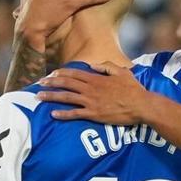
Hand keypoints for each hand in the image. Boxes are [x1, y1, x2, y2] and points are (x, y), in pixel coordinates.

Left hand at [37, 62, 153, 124]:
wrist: (141, 105)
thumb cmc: (133, 89)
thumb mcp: (122, 72)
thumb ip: (106, 66)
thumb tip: (92, 66)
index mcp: (96, 78)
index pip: (74, 74)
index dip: (60, 73)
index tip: (51, 74)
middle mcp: (90, 89)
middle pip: (66, 84)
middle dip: (51, 83)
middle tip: (39, 83)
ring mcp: (91, 102)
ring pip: (66, 98)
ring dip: (51, 96)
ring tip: (39, 97)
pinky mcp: (94, 114)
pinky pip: (75, 114)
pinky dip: (63, 114)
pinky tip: (52, 114)